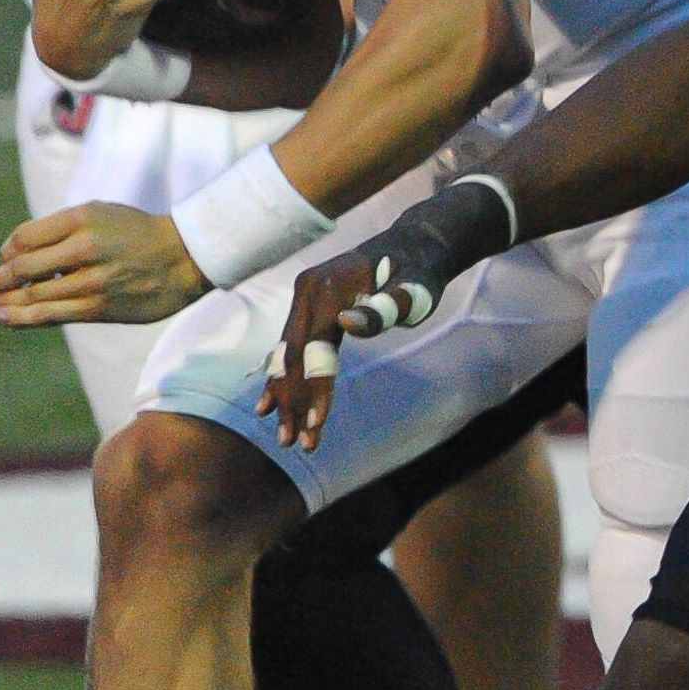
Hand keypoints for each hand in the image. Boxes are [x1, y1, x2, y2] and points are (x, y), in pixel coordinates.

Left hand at [0, 203, 207, 329]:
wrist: (184, 259)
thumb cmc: (135, 234)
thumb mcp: (100, 214)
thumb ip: (60, 228)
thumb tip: (14, 256)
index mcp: (83, 218)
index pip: (24, 238)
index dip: (7, 252)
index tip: (7, 259)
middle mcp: (86, 247)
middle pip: (23, 268)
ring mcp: (93, 280)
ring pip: (33, 297)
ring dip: (4, 303)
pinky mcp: (100, 308)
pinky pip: (51, 316)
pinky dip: (22, 319)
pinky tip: (5, 318)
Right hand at [264, 177, 521, 452]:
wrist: (414, 245)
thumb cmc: (419, 271)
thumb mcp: (413, 290)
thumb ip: (385, 308)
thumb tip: (346, 324)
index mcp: (325, 288)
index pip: (315, 349)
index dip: (315, 388)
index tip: (317, 425)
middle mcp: (306, 291)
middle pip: (294, 356)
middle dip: (294, 402)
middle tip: (295, 444)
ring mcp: (303, 298)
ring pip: (288, 355)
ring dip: (286, 397)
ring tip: (286, 438)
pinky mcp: (307, 307)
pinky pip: (290, 347)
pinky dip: (283, 377)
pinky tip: (270, 406)